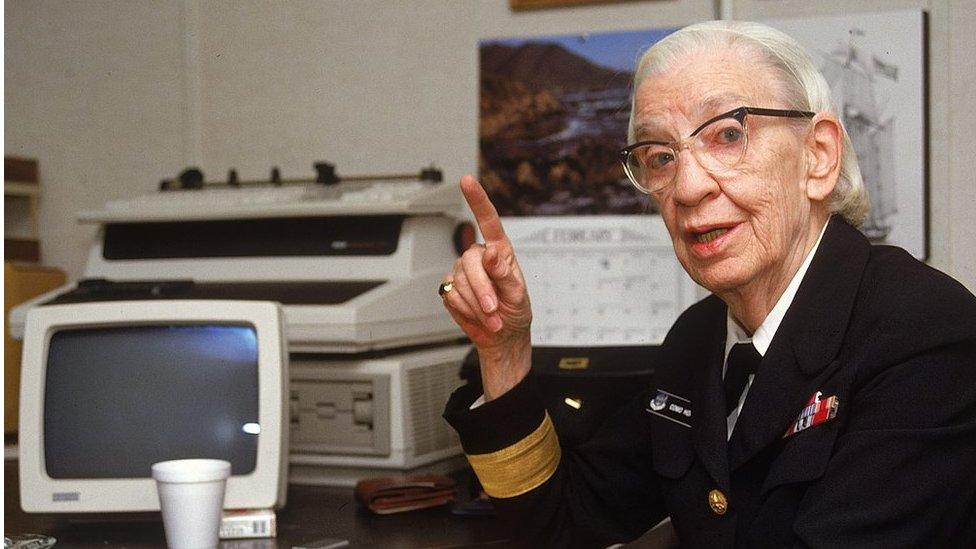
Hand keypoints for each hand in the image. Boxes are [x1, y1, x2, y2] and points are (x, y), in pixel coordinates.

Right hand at [442, 175, 531, 399]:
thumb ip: (504, 273)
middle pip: (470, 262)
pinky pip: (452, 296)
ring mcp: (461, 271)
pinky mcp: (450, 288)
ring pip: (461, 283)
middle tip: (495, 311)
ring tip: (493, 318)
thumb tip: (490, 252)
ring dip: (478, 306)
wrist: (502, 335)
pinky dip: (467, 311)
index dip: (477, 199)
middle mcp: (478, 257)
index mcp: (499, 251)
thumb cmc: (515, 310)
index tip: (466, 180)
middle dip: (483, 291)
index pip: (487, 220)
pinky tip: (478, 315)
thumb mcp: (518, 293)